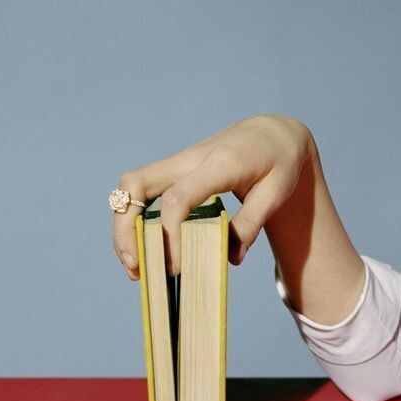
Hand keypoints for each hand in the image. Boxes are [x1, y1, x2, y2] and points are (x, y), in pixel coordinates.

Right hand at [112, 114, 313, 279]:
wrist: (270, 133)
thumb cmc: (277, 162)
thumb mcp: (276, 193)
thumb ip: (251, 223)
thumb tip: (230, 258)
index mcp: (219, 163)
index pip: (177, 198)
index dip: (168, 235)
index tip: (174, 267)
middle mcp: (189, 159)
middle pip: (136, 184)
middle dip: (126, 228)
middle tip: (136, 267)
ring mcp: (176, 164)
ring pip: (130, 187)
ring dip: (123, 226)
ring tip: (134, 265)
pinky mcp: (172, 172)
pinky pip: (139, 192)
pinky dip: (132, 220)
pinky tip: (143, 249)